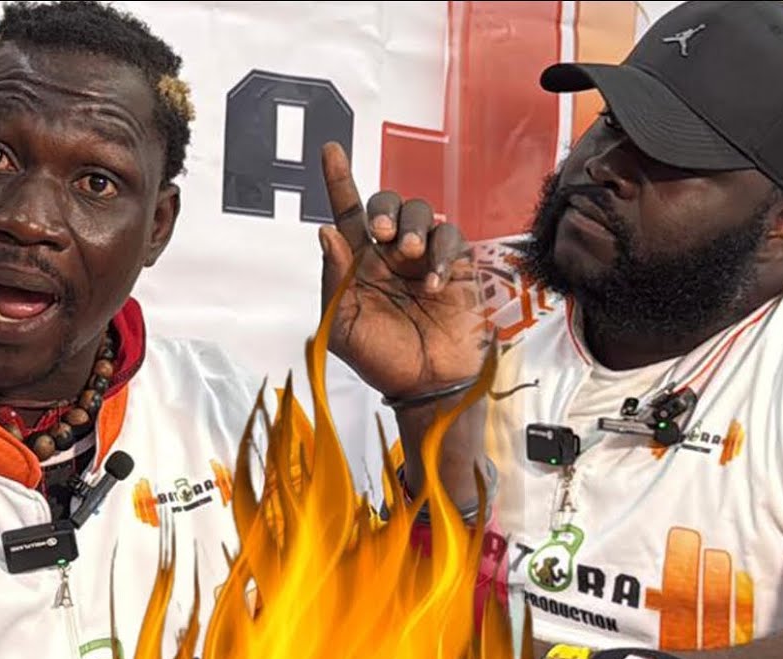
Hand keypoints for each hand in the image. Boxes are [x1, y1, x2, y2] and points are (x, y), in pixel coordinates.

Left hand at [318, 142, 486, 398]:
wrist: (426, 385)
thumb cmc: (381, 359)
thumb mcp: (343, 325)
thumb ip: (333, 278)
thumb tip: (325, 232)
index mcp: (358, 263)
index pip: (347, 212)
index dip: (338, 179)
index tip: (330, 149)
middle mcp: (390, 255)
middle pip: (387, 204)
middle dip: (384, 208)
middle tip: (380, 233)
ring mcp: (424, 259)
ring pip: (422, 213)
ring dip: (413, 226)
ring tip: (410, 255)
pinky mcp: (456, 267)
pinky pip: (452, 239)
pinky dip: (443, 254)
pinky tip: (435, 283)